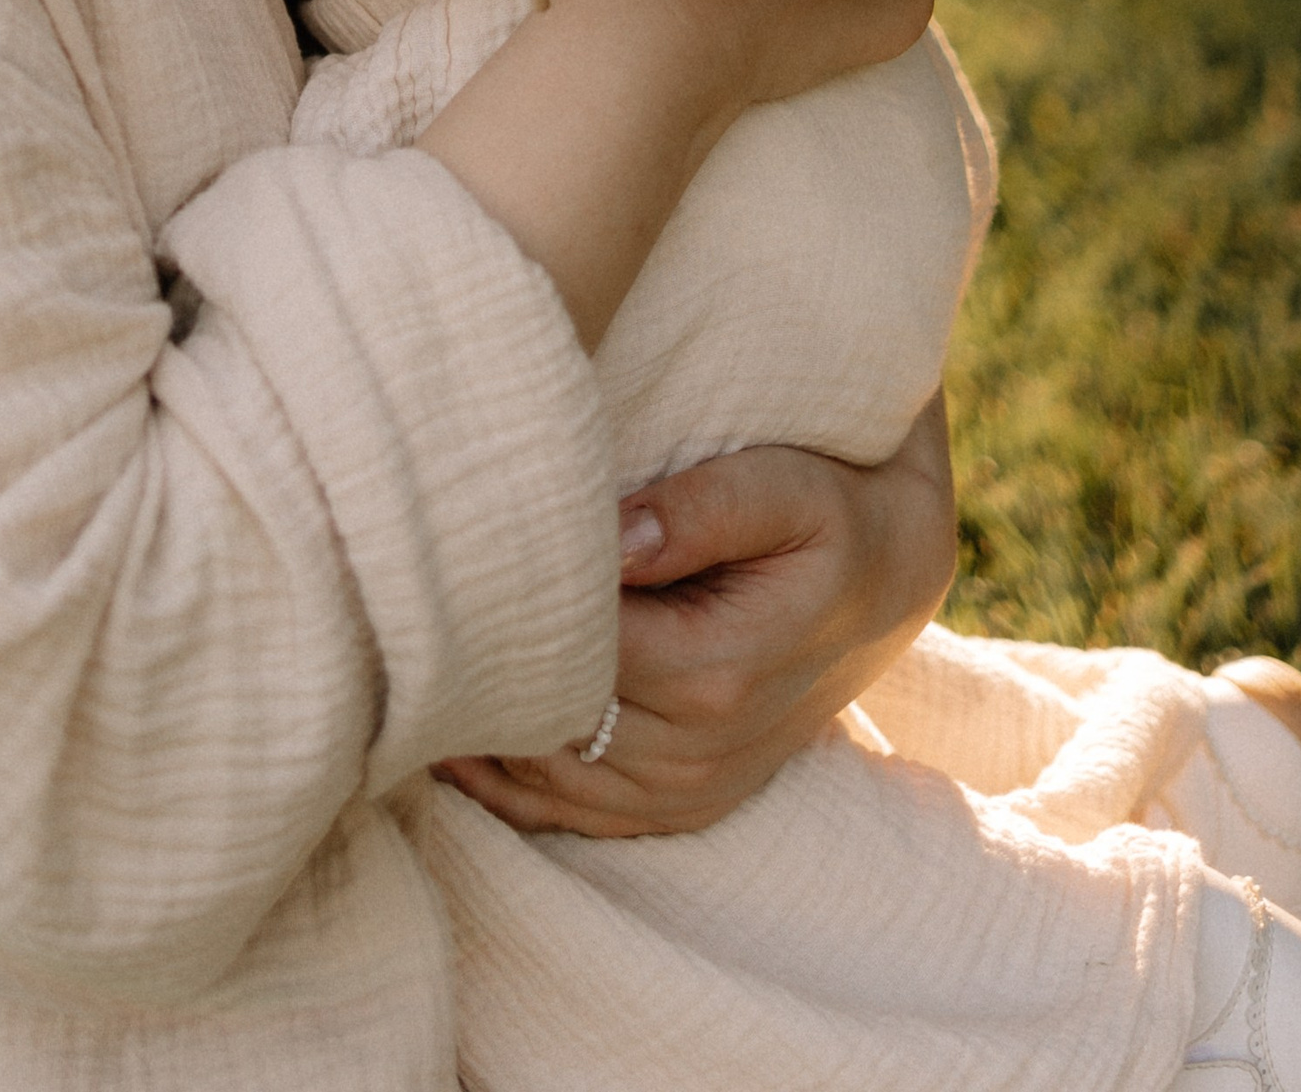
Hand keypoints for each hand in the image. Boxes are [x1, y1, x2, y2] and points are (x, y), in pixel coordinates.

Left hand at [437, 392, 957, 838]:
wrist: (885, 581)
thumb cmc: (827, 514)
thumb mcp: (783, 486)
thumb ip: (697, 508)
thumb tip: (610, 535)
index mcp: (714, 673)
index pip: (566, 655)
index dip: (507, 611)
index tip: (460, 559)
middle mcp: (697, 752)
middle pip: (541, 724)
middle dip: (480, 672)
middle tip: (415, 605)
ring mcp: (688, 792)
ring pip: (541, 779)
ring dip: (481, 729)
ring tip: (422, 659)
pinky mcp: (678, 807)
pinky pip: (565, 815)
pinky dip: (504, 780)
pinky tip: (457, 730)